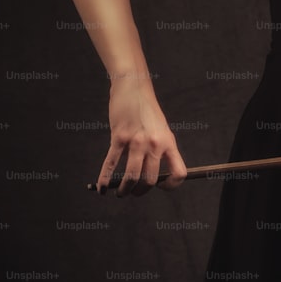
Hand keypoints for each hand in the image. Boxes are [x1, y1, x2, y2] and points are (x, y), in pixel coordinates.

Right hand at [96, 75, 187, 196]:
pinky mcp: (119, 137)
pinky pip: (111, 164)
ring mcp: (137, 141)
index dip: (171, 185)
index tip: (161, 187)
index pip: (179, 172)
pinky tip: (101, 188)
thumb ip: (159, 149)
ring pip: (132, 176)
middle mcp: (155, 144)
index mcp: (169, 143)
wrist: (133, 88)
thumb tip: (152, 174)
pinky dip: (104, 179)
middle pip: (151, 179)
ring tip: (121, 193)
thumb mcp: (161, 129)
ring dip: (125, 190)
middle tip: (135, 193)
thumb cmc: (147, 111)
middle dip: (141, 191)